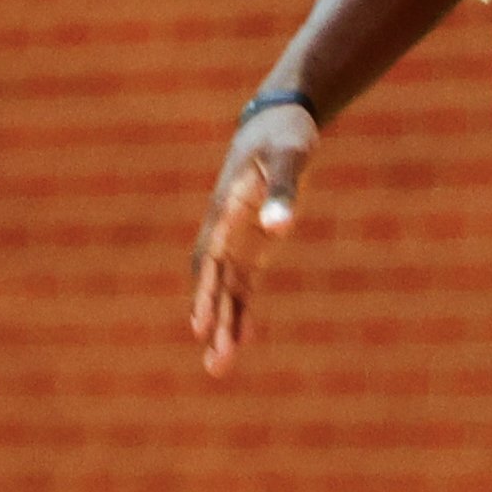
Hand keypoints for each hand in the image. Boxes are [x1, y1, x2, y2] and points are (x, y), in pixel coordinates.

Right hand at [188, 102, 319, 378]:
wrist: (279, 122)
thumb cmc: (284, 135)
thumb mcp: (291, 156)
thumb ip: (284, 190)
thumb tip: (278, 229)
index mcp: (225, 210)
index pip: (210, 259)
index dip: (204, 294)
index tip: (200, 327)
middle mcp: (224, 231)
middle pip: (213, 284)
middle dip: (213, 324)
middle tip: (216, 367)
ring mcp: (236, 241)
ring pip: (225, 292)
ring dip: (223, 328)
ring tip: (219, 369)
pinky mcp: (252, 246)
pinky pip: (243, 286)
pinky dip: (242, 311)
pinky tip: (247, 339)